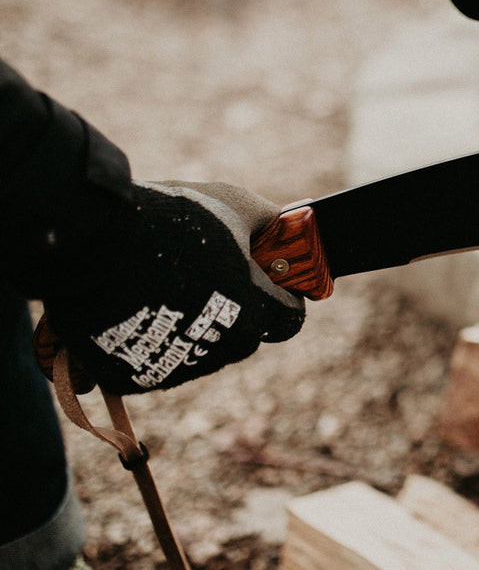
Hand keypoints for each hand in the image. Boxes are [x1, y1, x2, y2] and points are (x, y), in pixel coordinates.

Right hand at [42, 181, 304, 393]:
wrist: (85, 240)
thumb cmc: (168, 220)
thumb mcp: (231, 204)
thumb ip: (267, 220)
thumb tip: (286, 225)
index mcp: (251, 310)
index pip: (289, 320)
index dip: (284, 298)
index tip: (273, 284)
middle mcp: (220, 347)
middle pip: (244, 335)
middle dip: (235, 310)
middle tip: (207, 276)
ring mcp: (177, 367)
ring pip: (201, 351)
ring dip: (192, 326)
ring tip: (163, 287)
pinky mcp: (135, 378)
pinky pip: (155, 363)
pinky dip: (150, 341)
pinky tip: (135, 308)